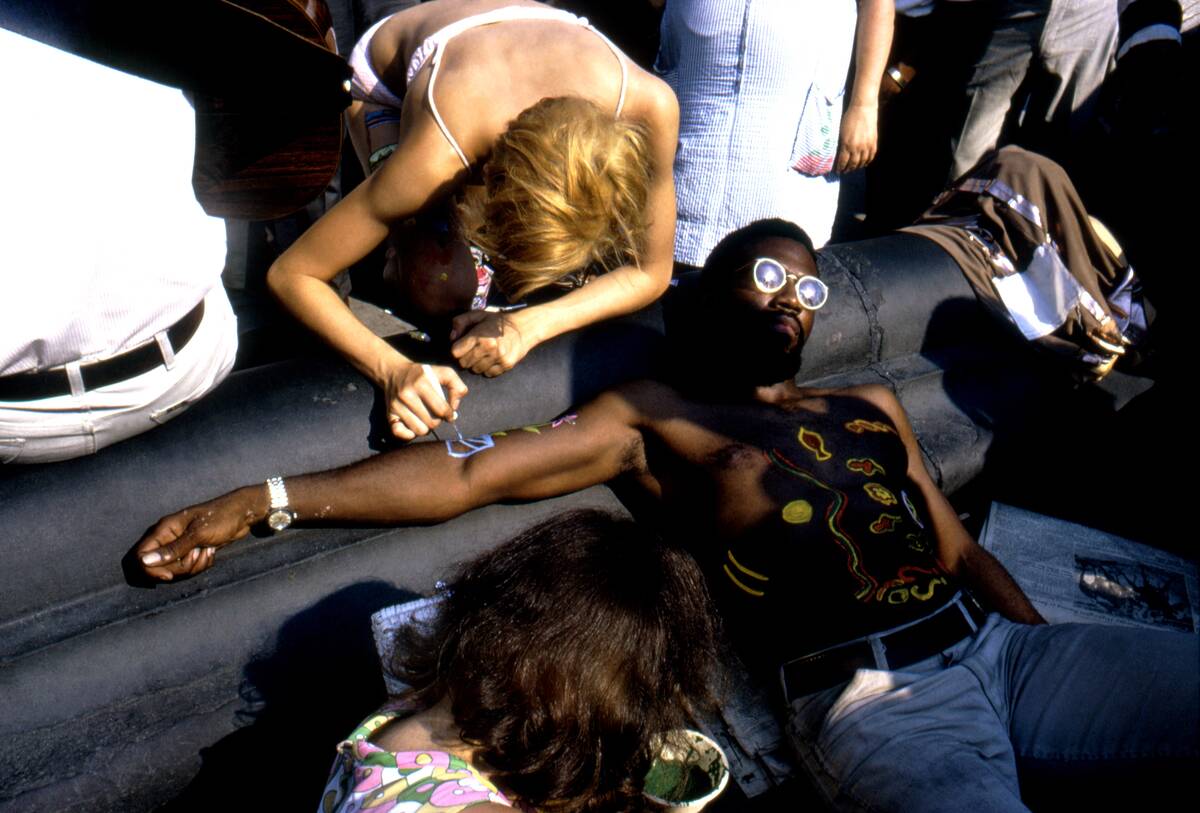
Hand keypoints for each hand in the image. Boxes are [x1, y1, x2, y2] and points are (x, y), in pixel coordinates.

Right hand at [136, 487, 264, 580]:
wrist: (243, 515)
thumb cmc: (221, 518)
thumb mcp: (198, 534)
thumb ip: (172, 549)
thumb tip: (145, 561)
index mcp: (163, 530)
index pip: (140, 556)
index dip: (150, 570)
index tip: (169, 576)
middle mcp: (167, 538)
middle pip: (158, 567)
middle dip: (180, 568)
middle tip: (197, 554)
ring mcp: (179, 546)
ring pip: (176, 570)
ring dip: (194, 566)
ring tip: (207, 551)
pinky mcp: (191, 552)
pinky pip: (189, 568)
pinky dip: (201, 565)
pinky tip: (211, 552)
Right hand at [382, 356, 467, 439]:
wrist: (394, 372)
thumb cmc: (423, 375)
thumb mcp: (443, 373)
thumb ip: (457, 386)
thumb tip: (454, 408)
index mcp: (421, 383)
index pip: (441, 409)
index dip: (449, 415)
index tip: (449, 413)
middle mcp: (406, 394)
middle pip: (431, 423)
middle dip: (438, 421)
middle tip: (436, 415)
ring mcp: (396, 405)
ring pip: (419, 430)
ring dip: (426, 428)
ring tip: (426, 419)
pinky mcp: (389, 414)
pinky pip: (400, 433)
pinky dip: (409, 434)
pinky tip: (414, 426)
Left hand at [450, 310, 534, 376]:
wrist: (522, 328)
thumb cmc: (497, 322)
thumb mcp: (478, 315)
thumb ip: (460, 322)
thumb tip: (452, 337)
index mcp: (480, 336)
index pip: (456, 352)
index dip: (457, 349)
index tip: (463, 346)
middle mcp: (489, 348)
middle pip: (464, 363)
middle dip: (466, 357)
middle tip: (474, 350)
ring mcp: (498, 358)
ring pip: (475, 370)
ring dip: (476, 364)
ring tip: (483, 354)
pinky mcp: (506, 365)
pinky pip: (488, 374)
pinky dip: (487, 368)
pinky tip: (492, 359)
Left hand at [835, 104, 878, 173]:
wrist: (863, 108)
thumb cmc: (849, 118)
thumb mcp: (841, 132)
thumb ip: (841, 144)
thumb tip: (840, 154)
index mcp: (846, 145)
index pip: (842, 161)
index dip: (840, 168)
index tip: (837, 171)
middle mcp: (857, 147)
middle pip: (852, 164)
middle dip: (848, 169)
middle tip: (844, 171)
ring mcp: (866, 145)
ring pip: (862, 162)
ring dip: (857, 167)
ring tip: (853, 168)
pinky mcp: (873, 142)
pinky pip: (871, 156)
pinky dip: (867, 161)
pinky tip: (864, 163)